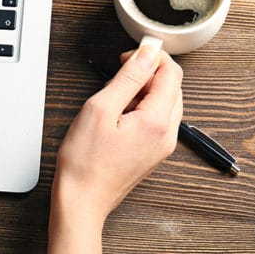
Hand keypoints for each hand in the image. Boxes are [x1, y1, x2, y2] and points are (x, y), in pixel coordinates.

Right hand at [49, 41, 182, 251]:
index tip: (127, 57)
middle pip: (171, 85)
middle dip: (148, 72)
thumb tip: (148, 53)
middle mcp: (167, 134)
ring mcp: (162, 145)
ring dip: (143, 90)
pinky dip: (141, 107)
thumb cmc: (85, 161)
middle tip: (118, 76)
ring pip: (165, 101)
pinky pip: (157, 118)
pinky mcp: (153, 151)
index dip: (150, 56)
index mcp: (158, 121)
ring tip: (114, 98)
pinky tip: (118, 115)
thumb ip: (129, 78)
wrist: (82, 201)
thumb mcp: (101, 108)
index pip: (171, 72)